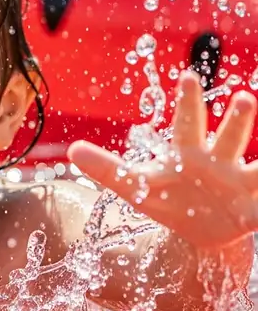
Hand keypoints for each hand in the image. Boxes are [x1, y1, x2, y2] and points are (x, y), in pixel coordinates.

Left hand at [67, 70, 257, 249]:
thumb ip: (107, 168)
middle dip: (237, 120)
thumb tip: (72, 150)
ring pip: (256, 166)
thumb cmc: (167, 199)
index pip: (187, 123)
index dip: (188, 101)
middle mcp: (218, 161)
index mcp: (188, 152)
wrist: (197, 233)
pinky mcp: (252, 209)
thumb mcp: (135, 186)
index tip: (188, 77)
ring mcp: (239, 183)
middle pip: (229, 137)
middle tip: (245, 98)